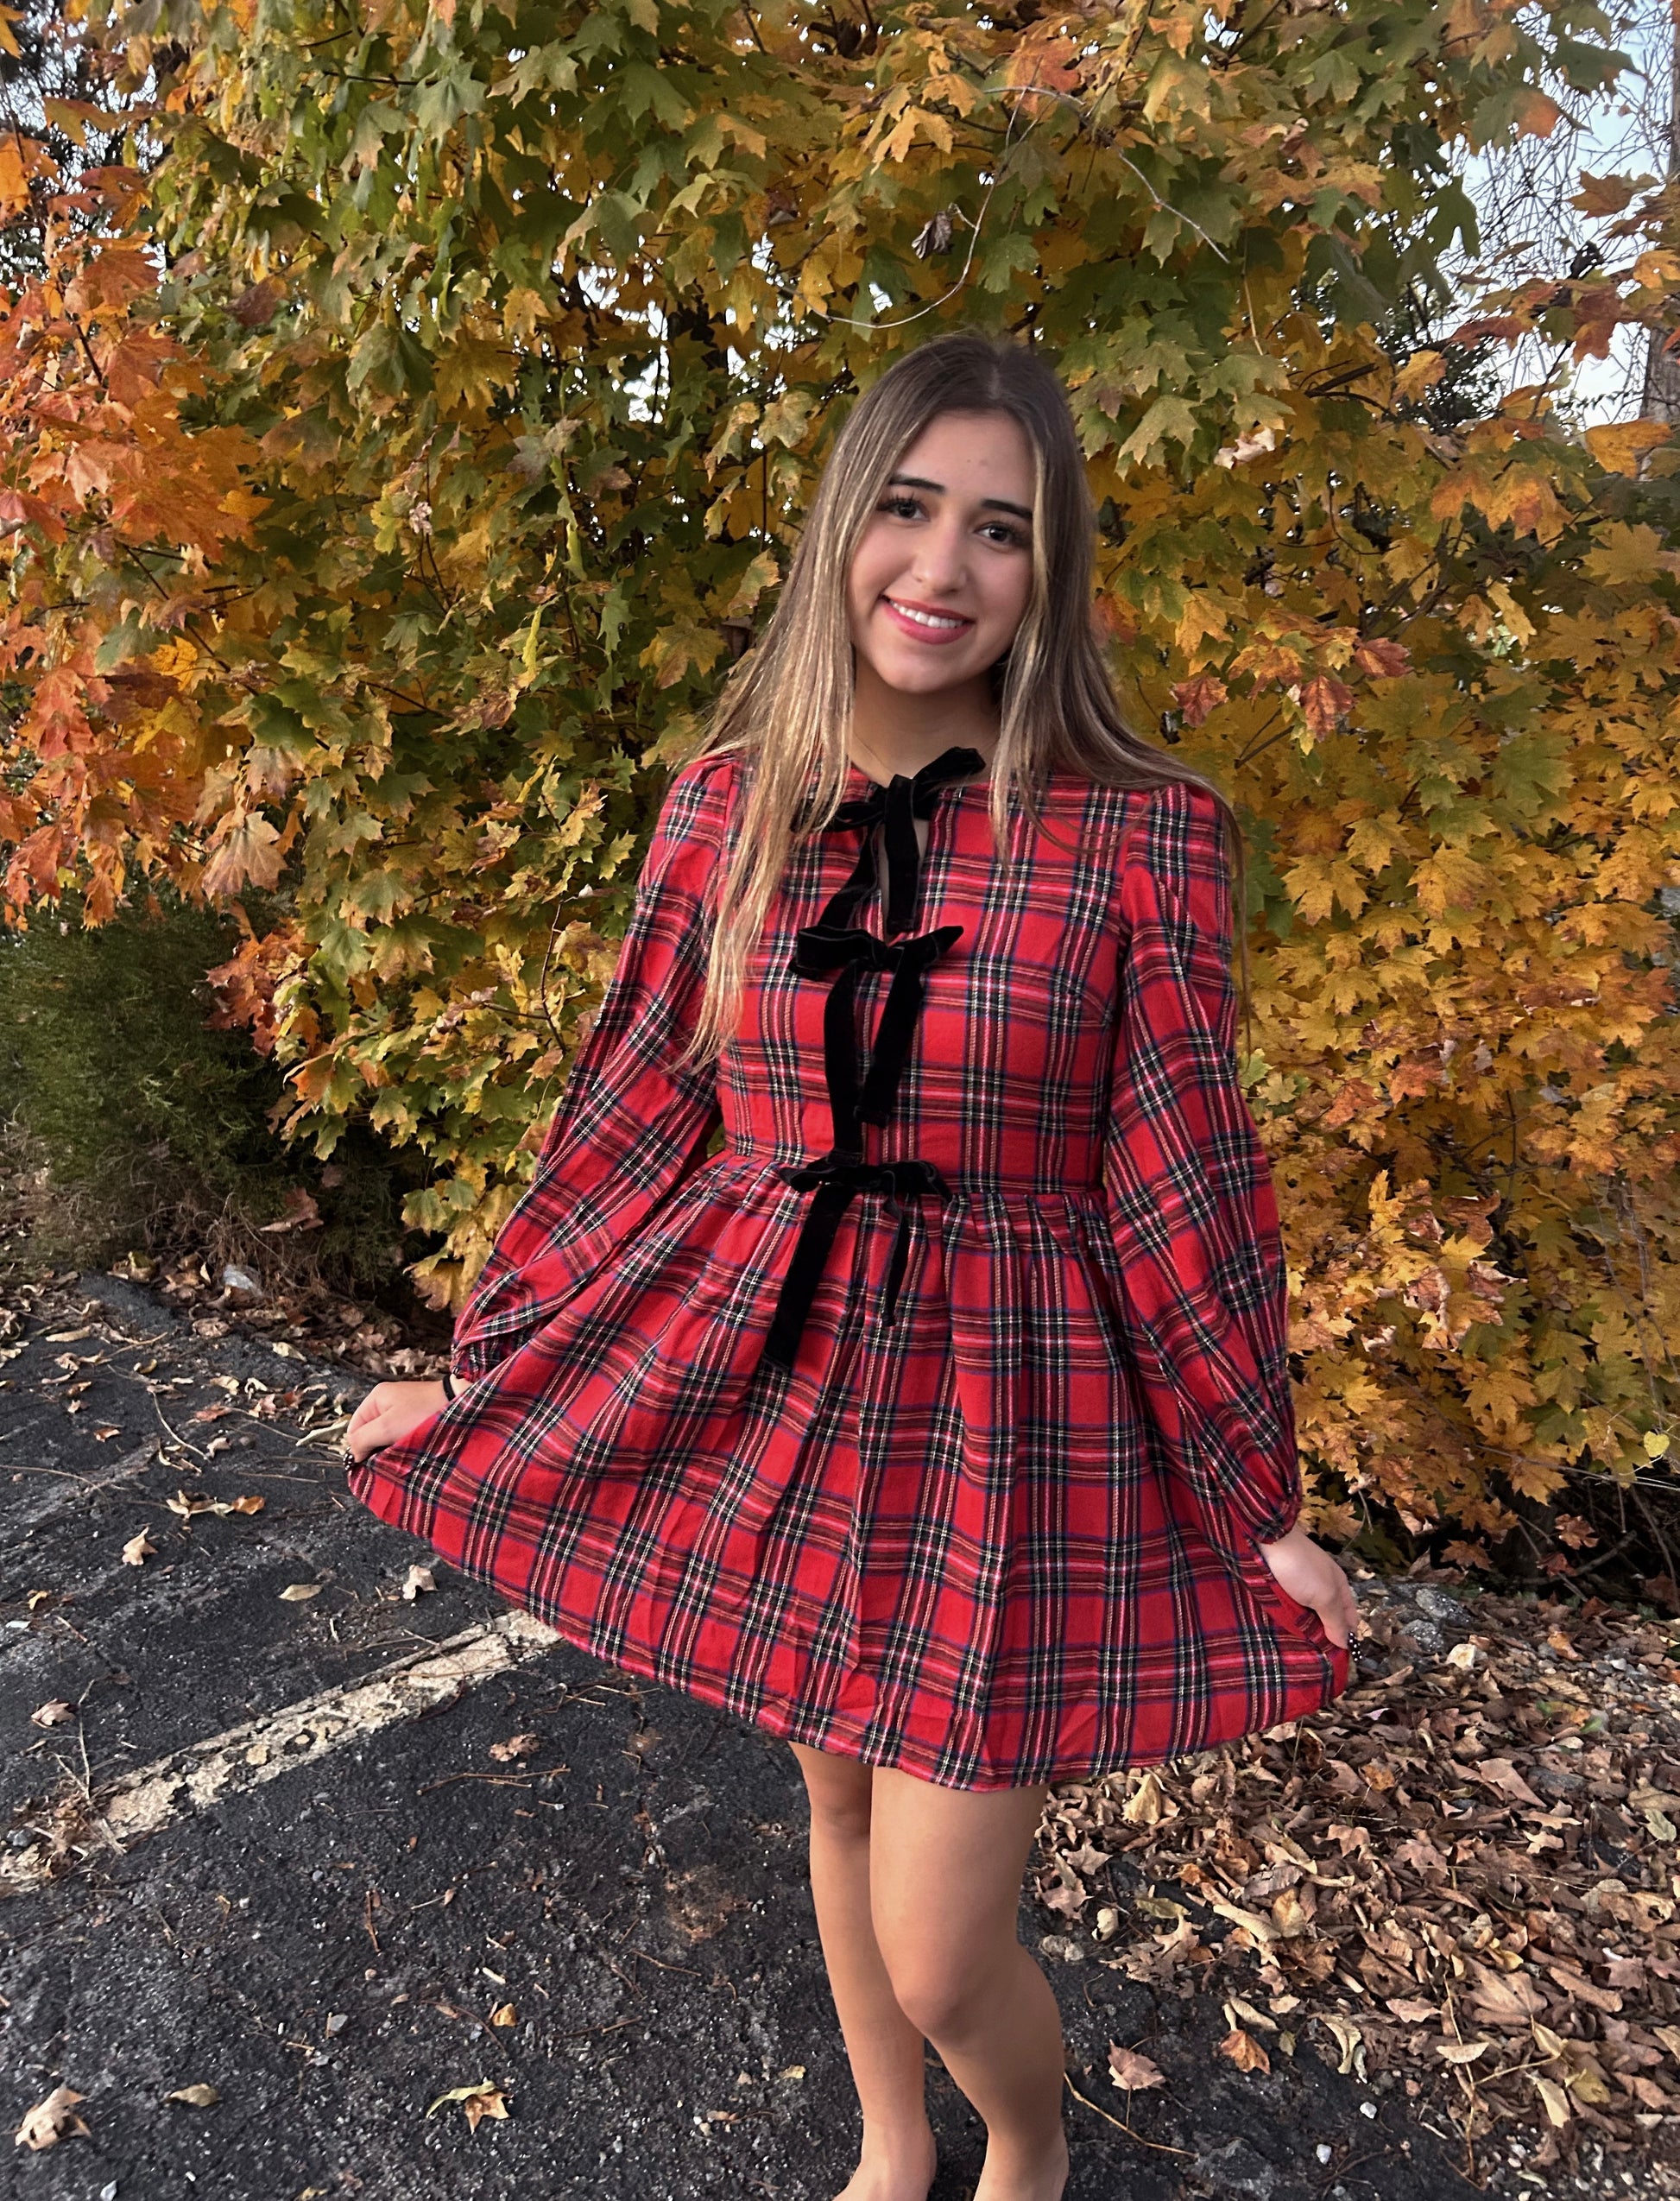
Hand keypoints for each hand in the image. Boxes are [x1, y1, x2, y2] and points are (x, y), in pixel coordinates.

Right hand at [343, 1379, 452, 1462]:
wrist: (460, 1404)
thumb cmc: (422, 1413)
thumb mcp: (386, 1427)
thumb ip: (363, 1439)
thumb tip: (353, 1455)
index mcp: (376, 1398)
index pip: (354, 1428)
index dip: (358, 1447)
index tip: (369, 1462)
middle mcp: (387, 1402)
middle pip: (370, 1433)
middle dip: (376, 1448)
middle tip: (388, 1457)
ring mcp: (403, 1409)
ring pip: (386, 1436)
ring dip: (391, 1447)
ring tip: (402, 1453)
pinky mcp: (417, 1417)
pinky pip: (401, 1435)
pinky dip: (403, 1443)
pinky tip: (411, 1449)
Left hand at [1255, 1524, 1358, 1648]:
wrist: (1266, 1538)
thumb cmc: (1300, 1568)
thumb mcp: (1324, 1595)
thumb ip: (1335, 1620)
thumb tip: (1346, 1644)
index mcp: (1337, 1588)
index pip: (1348, 1620)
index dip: (1345, 1638)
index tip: (1336, 1660)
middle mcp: (1320, 1588)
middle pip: (1326, 1620)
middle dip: (1321, 1637)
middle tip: (1313, 1659)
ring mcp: (1298, 1588)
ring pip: (1305, 1616)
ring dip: (1301, 1630)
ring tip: (1296, 1651)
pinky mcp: (1279, 1588)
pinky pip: (1287, 1609)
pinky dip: (1286, 1619)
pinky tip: (1281, 1632)